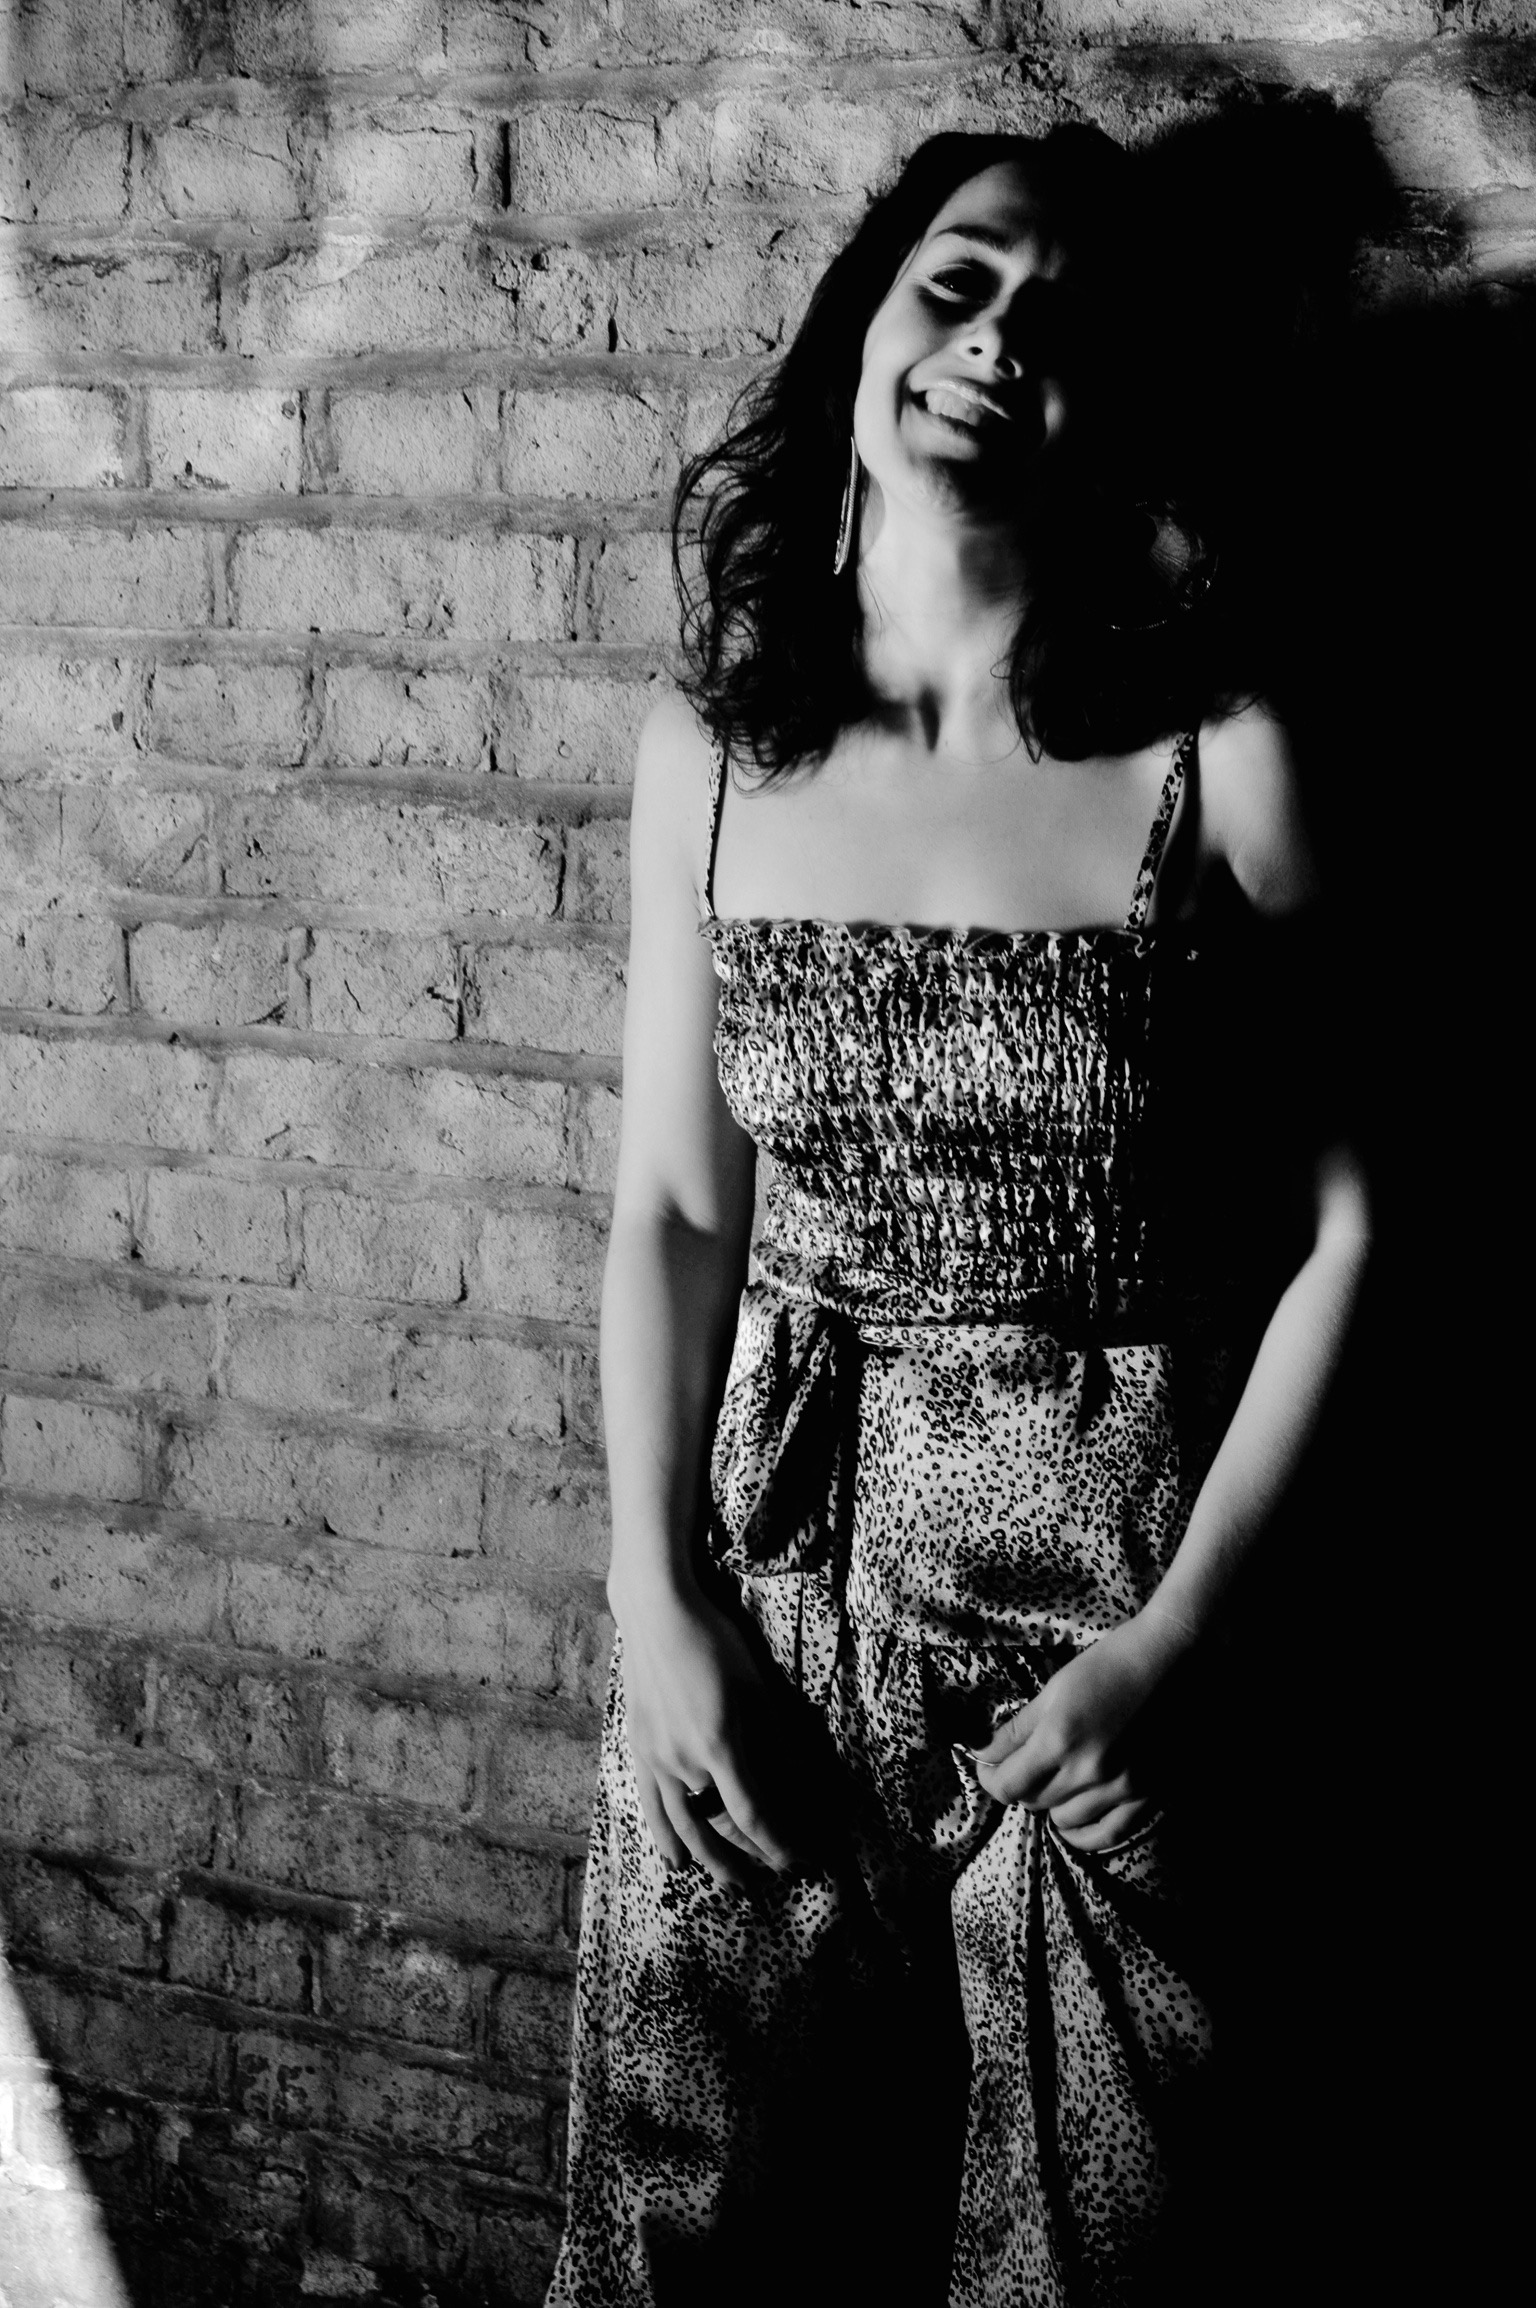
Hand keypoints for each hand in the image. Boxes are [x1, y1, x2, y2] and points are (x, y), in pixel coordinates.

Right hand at [617, 1579, 800, 1889]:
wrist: (656, 1616)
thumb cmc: (715, 1643)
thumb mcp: (757, 1688)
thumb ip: (775, 1741)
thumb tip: (799, 1787)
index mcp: (720, 1746)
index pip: (754, 1815)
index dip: (779, 1843)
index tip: (800, 1860)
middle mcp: (685, 1762)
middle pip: (722, 1825)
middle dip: (754, 1854)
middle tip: (777, 1871)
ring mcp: (657, 1760)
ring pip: (687, 1825)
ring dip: (712, 1858)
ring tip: (734, 1883)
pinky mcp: (640, 1752)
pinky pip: (652, 1807)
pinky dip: (666, 1839)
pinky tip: (677, 1863)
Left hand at [974, 1614, 1185, 1852]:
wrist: (1178, 1657)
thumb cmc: (1113, 1662)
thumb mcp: (1057, 1688)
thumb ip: (1018, 1728)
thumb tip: (985, 1755)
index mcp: (1060, 1737)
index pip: (1008, 1784)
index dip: (991, 1779)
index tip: (990, 1769)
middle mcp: (1090, 1770)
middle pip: (1035, 1802)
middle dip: (1021, 1786)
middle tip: (1023, 1770)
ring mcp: (1124, 1787)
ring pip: (1067, 1820)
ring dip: (1052, 1806)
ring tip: (1054, 1786)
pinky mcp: (1152, 1795)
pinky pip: (1109, 1834)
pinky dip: (1084, 1833)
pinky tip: (1074, 1823)